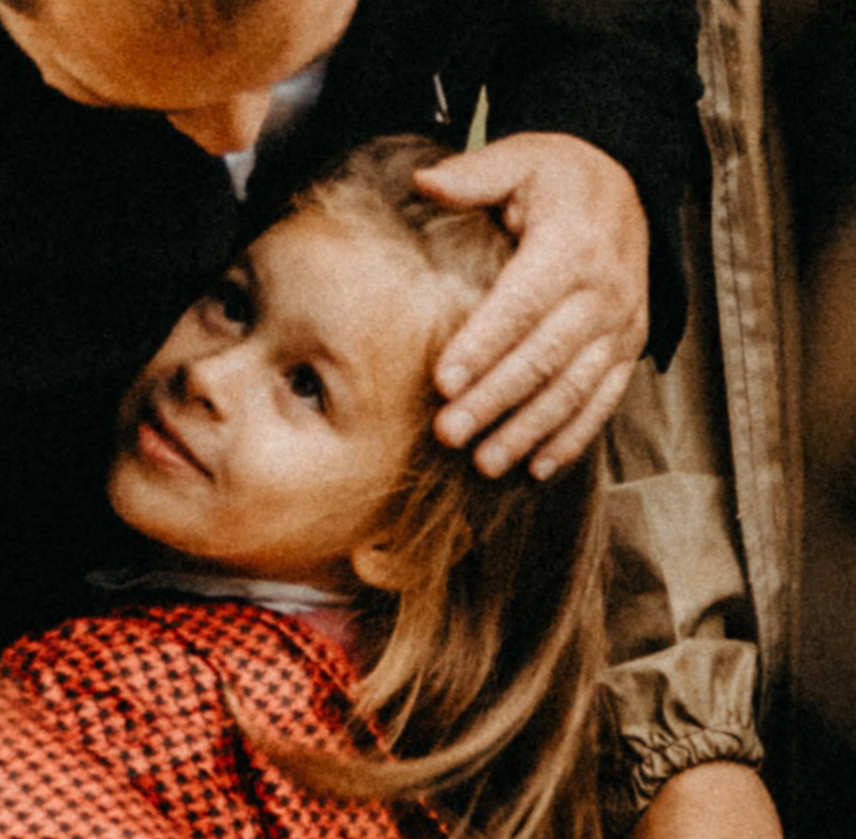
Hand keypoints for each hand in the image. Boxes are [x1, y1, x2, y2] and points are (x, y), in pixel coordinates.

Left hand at [416, 134, 649, 478]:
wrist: (627, 184)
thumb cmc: (560, 179)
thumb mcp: (522, 159)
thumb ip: (474, 174)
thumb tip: (422, 180)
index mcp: (574, 242)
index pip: (523, 303)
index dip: (483, 344)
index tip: (442, 381)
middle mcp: (606, 287)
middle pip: (545, 355)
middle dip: (495, 399)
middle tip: (449, 433)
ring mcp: (622, 322)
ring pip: (574, 386)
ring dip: (529, 430)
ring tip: (485, 462)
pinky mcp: (629, 347)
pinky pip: (604, 399)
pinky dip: (572, 437)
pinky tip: (536, 467)